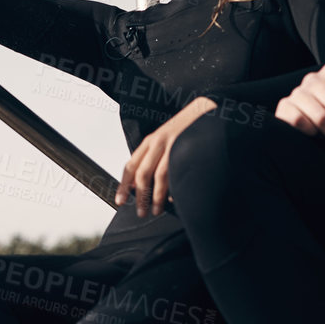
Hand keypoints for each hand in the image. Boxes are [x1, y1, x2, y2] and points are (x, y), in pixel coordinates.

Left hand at [115, 97, 216, 216]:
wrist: (205, 111)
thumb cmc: (183, 131)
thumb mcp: (163, 141)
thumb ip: (150, 159)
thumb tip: (137, 186)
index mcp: (149, 141)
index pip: (131, 166)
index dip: (123, 185)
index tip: (120, 201)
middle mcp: (158, 142)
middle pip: (142, 174)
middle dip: (141, 196)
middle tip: (141, 212)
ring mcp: (173, 145)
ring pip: (160, 176)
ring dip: (156, 196)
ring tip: (156, 210)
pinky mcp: (188, 148)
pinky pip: (177, 173)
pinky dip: (174, 188)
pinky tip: (173, 198)